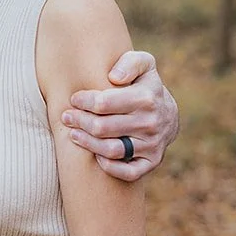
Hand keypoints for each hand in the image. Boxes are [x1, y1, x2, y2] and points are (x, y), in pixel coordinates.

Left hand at [62, 50, 178, 181]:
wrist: (168, 113)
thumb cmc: (145, 85)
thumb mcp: (143, 64)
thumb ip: (129, 63)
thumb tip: (113, 77)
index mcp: (146, 98)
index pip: (103, 103)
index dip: (83, 102)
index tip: (74, 99)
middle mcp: (150, 123)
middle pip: (102, 127)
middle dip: (79, 121)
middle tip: (67, 117)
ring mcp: (152, 145)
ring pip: (111, 150)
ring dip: (87, 143)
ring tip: (73, 134)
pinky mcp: (152, 162)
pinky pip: (128, 172)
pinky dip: (109, 167)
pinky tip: (96, 156)